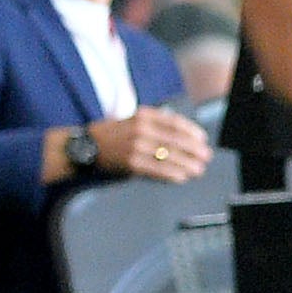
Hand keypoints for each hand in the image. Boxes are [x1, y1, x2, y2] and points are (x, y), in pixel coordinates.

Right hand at [92, 108, 213, 182]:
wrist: (85, 146)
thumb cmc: (112, 134)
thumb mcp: (132, 120)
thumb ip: (154, 125)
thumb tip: (182, 137)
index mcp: (143, 115)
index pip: (174, 122)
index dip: (192, 132)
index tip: (202, 139)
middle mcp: (141, 129)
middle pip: (175, 140)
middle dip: (194, 150)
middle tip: (206, 156)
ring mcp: (136, 146)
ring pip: (169, 156)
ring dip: (187, 164)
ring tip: (198, 169)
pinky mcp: (131, 163)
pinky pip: (157, 170)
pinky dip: (172, 174)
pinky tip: (181, 177)